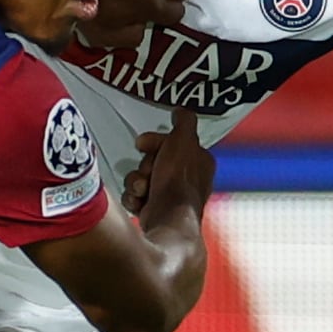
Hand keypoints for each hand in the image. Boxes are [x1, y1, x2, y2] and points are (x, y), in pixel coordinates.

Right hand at [128, 110, 212, 232]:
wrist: (167, 219)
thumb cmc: (177, 180)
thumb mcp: (183, 140)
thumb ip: (184, 122)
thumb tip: (180, 112)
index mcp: (198, 161)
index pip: (170, 143)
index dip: (153, 142)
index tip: (141, 144)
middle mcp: (187, 180)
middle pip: (152, 160)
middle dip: (144, 166)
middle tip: (147, 174)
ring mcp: (170, 197)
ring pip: (141, 179)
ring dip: (136, 183)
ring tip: (142, 191)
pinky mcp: (155, 212)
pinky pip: (136, 196)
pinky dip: (134, 198)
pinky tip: (139, 203)